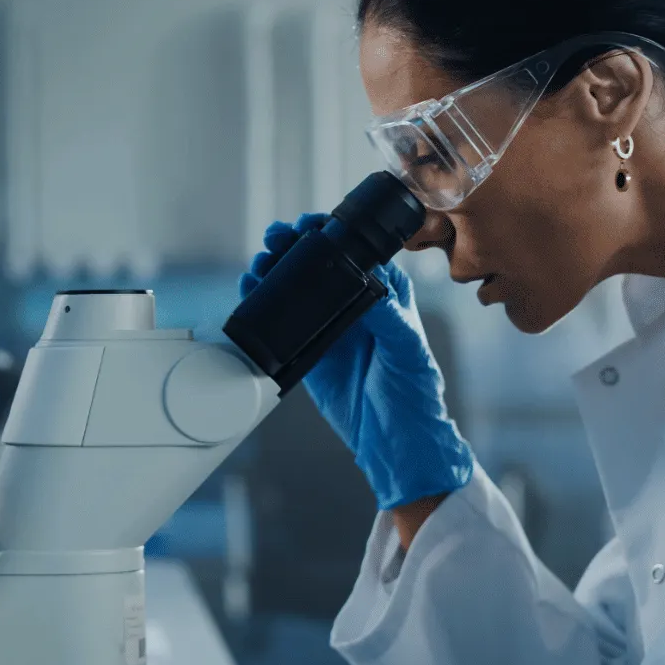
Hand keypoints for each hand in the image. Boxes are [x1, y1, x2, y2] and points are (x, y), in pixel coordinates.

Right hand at [240, 215, 474, 509]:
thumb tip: (371, 286)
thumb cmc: (414, 391)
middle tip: (276, 238)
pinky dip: (262, 300)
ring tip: (260, 261)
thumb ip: (389, 318)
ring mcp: (329, 322)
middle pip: (318, 260)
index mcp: (384, 290)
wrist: (394, 439)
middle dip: (293, 243)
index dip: (329, 230)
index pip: (353, 248)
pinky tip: (250, 288)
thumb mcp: (407, 348)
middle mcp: (354, 300)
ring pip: (295, 284)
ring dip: (275, 267)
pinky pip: (281, 317)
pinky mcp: (308, 347)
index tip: (308, 225)